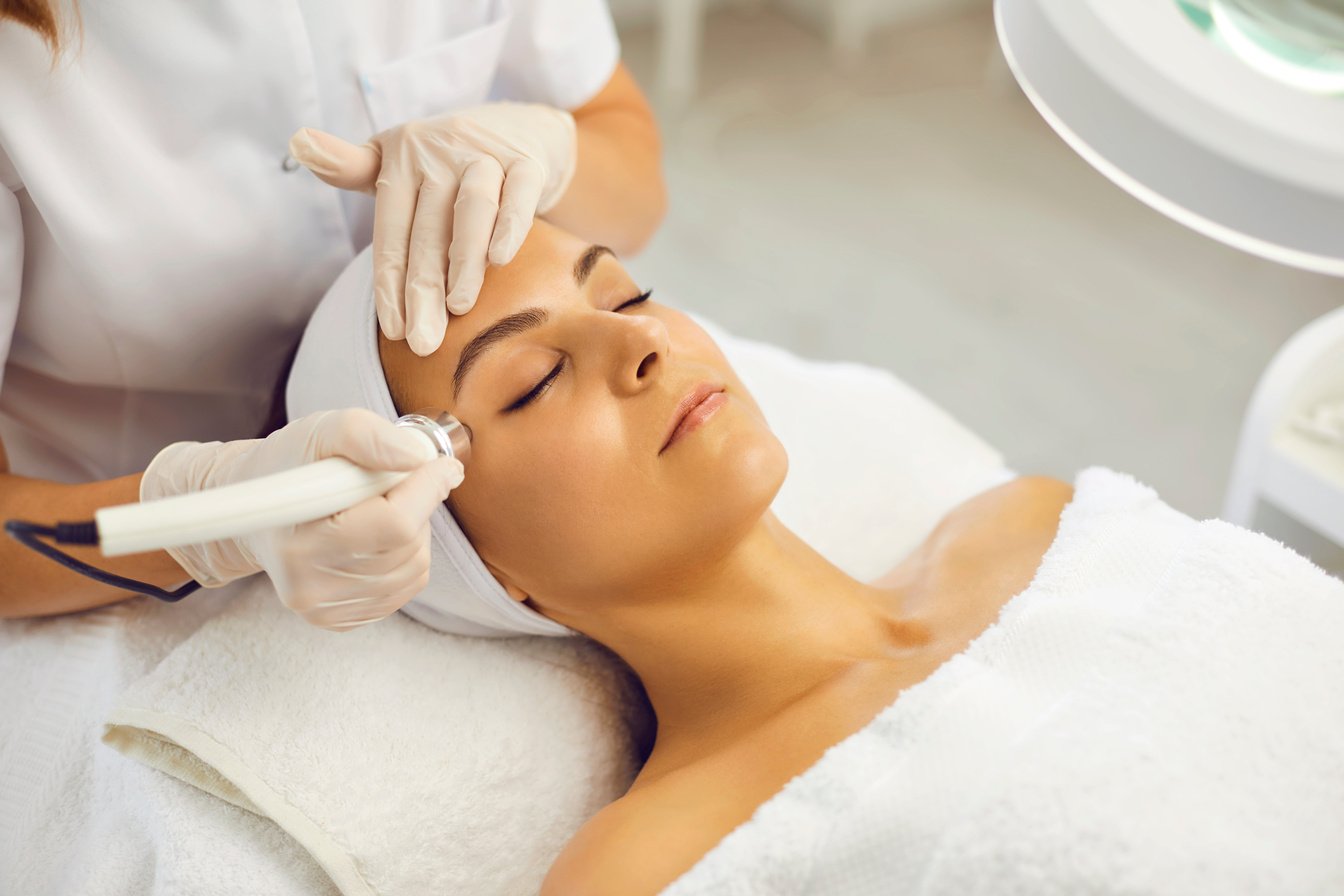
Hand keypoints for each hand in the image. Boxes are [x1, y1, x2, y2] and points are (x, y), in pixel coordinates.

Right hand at [140, 409, 463, 630]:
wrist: (253, 510)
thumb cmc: (287, 467)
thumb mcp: (320, 432)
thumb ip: (367, 436)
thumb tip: (417, 458)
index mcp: (299, 542)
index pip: (393, 525)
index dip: (427, 489)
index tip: (442, 465)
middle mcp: (311, 588)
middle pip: (408, 546)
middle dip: (416, 505)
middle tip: (389, 482)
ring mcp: (327, 610)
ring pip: (415, 567)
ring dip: (413, 530)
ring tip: (375, 507)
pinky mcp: (342, 619)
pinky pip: (408, 585)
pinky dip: (406, 555)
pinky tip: (376, 535)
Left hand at [288, 102, 577, 355]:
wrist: (519, 127)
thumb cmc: (446, 159)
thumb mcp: (397, 160)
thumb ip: (352, 167)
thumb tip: (298, 141)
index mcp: (401, 159)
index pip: (391, 230)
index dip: (389, 283)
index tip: (395, 331)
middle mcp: (438, 153)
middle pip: (427, 231)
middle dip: (422, 290)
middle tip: (423, 342)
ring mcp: (483, 154)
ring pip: (471, 209)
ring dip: (463, 259)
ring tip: (459, 307)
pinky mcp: (525, 160)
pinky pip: (518, 193)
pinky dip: (509, 224)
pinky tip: (501, 259)